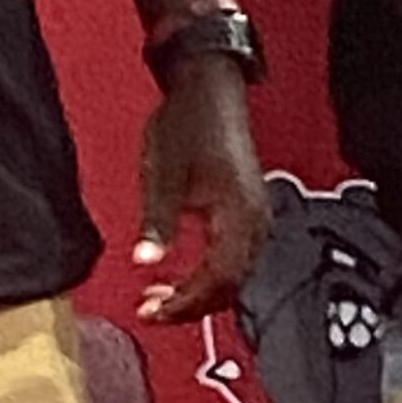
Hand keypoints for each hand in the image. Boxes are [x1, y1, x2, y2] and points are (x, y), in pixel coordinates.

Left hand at [131, 61, 266, 323]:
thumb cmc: (187, 124)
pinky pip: (235, 257)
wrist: (209, 90)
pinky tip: (181, 272)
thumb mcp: (162, 174)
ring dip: (199, 291)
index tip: (153, 312)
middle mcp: (256, 221)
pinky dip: (209, 273)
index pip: (220, 280)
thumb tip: (144, 260)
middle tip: (151, 311)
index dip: (187, 303)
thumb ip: (157, 221)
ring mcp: (256, 216)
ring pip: (234, 273)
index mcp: (239, 214)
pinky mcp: (249, 210)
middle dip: (191, 305)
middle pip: (231, 285)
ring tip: (159, 297)